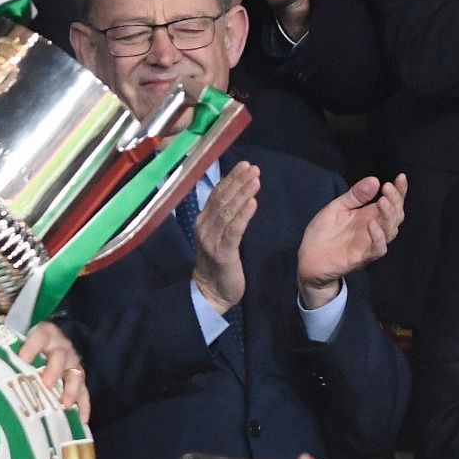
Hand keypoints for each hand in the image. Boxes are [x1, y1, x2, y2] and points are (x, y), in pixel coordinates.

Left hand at [19, 322, 89, 420]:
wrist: (59, 338)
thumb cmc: (34, 344)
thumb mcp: (24, 339)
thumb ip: (11, 348)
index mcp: (45, 335)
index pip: (38, 338)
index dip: (31, 348)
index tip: (22, 359)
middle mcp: (62, 347)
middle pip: (60, 357)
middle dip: (53, 371)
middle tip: (46, 384)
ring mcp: (73, 363)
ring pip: (76, 374)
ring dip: (71, 390)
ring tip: (65, 405)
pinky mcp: (80, 377)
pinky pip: (85, 391)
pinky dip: (84, 405)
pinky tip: (82, 420)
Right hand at [191, 161, 258, 315]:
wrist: (210, 293)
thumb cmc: (218, 264)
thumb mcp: (218, 237)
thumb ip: (225, 219)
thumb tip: (239, 197)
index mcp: (203, 222)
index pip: (216, 195)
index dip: (230, 179)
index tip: (245, 165)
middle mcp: (204, 228)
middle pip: (222, 199)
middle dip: (238, 182)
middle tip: (253, 168)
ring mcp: (212, 240)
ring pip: (227, 211)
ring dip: (242, 193)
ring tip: (255, 179)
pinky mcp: (223, 253)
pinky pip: (234, 230)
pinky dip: (243, 215)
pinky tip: (253, 203)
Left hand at [296, 173, 405, 308]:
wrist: (308, 258)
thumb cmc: (324, 232)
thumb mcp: (337, 208)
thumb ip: (355, 196)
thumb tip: (374, 180)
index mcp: (370, 215)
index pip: (391, 203)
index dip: (399, 191)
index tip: (401, 177)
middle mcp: (374, 229)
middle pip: (395, 216)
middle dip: (395, 201)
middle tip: (388, 188)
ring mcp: (369, 244)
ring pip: (390, 231)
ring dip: (389, 216)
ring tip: (382, 201)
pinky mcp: (361, 257)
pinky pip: (377, 249)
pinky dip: (377, 236)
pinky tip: (372, 224)